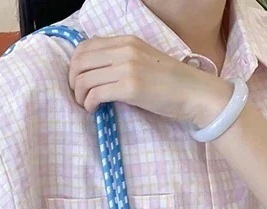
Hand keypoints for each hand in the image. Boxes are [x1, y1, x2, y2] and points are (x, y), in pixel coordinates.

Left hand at [68, 35, 231, 125]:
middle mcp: (124, 49)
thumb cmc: (168, 82)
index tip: (79, 82)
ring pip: (84, 79)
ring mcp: (127, 67)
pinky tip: (95, 110)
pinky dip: (89, 104)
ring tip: (87, 105)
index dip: (74, 66)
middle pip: (79, 62)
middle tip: (79, 96)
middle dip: (73, 82)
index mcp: (126, 41)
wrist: (193, 92)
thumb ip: (119, 58)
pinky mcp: (130, 87)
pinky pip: (95, 94)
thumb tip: (93, 66)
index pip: (84, 47)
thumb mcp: (142, 60)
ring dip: (80, 96)